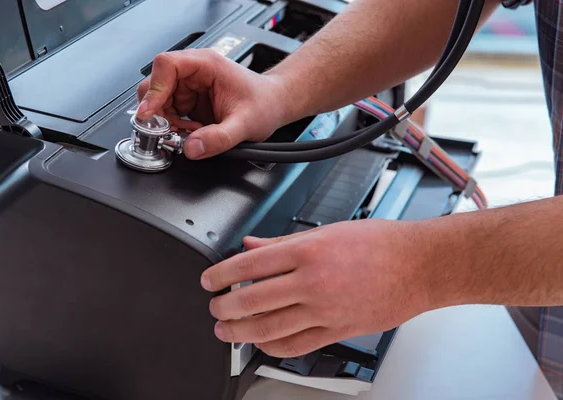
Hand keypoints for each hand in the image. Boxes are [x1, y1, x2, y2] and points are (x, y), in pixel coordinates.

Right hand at [136, 49, 295, 159]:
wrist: (274, 105)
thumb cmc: (264, 104)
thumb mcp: (244, 125)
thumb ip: (218, 138)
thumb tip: (191, 147)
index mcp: (206, 65)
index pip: (166, 65)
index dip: (154, 89)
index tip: (149, 112)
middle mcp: (195, 71)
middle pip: (156, 83)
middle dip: (157, 110)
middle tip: (167, 130)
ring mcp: (190, 86)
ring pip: (159, 100)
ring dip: (166, 120)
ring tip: (189, 132)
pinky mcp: (189, 100)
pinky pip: (169, 111)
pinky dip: (173, 125)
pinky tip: (190, 131)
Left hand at [200, 219, 432, 357]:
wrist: (418, 265)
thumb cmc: (379, 244)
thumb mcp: (327, 231)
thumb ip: (283, 242)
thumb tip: (251, 244)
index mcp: (309, 251)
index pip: (250, 264)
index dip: (222, 274)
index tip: (210, 281)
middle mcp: (313, 281)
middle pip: (253, 299)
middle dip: (224, 307)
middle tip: (214, 308)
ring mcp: (326, 309)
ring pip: (270, 327)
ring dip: (241, 331)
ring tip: (226, 329)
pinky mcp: (338, 330)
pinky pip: (297, 345)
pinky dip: (273, 347)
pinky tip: (261, 342)